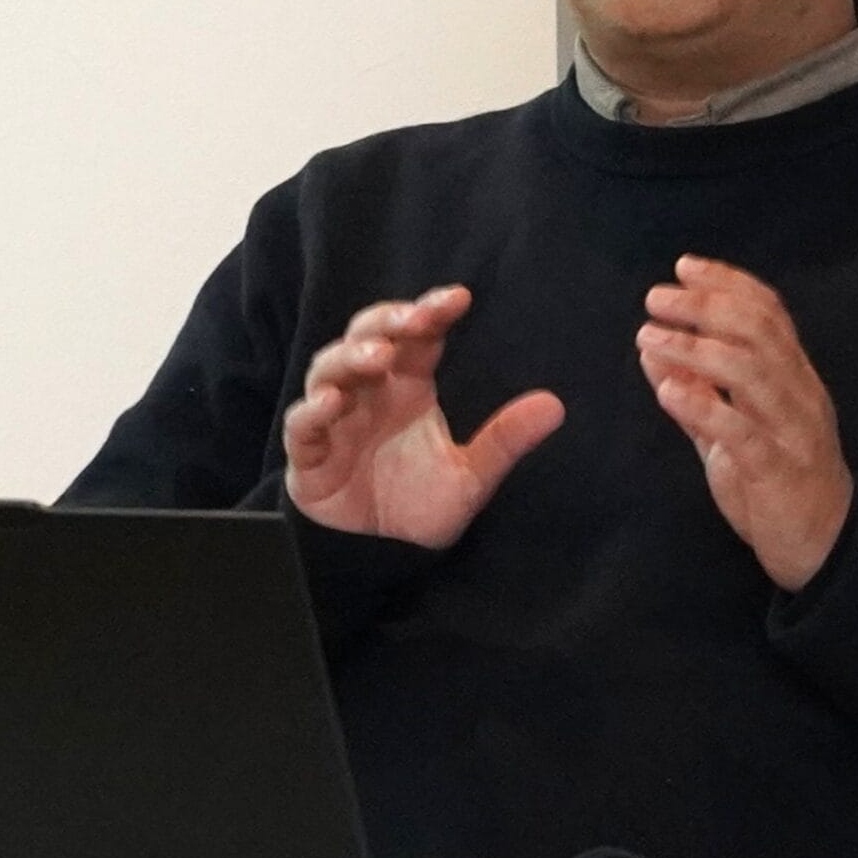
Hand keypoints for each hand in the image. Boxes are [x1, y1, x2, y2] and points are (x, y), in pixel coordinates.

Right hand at [283, 285, 563, 548]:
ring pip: (329, 368)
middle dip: (386, 321)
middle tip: (413, 318)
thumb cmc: (422, 506)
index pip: (417, 336)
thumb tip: (556, 406)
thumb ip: (506, 441)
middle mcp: (370, 392)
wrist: (384, 559)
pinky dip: (312, 410)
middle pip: (367, 336)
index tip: (459, 298)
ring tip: (379, 358)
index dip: (431, 311)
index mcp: (408, 386)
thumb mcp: (471, 476)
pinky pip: (301, 424)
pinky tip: (332, 403)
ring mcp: (335, 418)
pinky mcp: (308, 453)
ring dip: (350, 357)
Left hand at [637, 256, 853, 591]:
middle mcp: (799, 394)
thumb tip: (653, 347)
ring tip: (649, 337)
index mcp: (794, 377)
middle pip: (759, 331)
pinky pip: (742, 432)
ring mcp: (793, 431)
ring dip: (694, 348)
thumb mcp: (730, 429)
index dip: (728, 283)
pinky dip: (703, 406)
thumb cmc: (774, 481)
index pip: (769, 312)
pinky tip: (666, 391)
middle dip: (705, 306)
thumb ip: (697, 390)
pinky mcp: (779, 471)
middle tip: (657, 298)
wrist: (822, 546)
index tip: (684, 267)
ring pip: (751, 372)